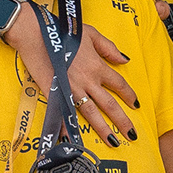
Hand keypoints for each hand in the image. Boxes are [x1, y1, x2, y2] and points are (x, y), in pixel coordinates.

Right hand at [19, 15, 138, 144]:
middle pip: (109, 104)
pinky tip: (72, 139)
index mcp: (97, 66)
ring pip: (90, 113)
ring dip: (102, 129)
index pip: (119, 84)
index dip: (129, 95)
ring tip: (112, 142)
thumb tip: (124, 59)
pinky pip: (64, 113)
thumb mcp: (91, 34)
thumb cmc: (64, 31)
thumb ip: (108, 48)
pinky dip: (67, 127)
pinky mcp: (55, 93)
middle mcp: (87, 81)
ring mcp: (71, 89)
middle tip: (132, 135)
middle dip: (122, 120)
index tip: (136, 105)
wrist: (36, 34)